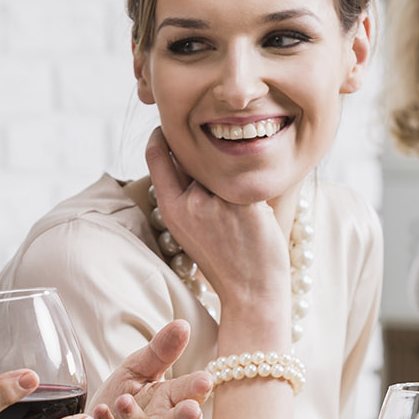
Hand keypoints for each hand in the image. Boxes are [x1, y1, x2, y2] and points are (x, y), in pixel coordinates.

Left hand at [63, 320, 212, 418]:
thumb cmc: (114, 406)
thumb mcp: (135, 371)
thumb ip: (159, 351)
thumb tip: (182, 325)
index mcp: (169, 402)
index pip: (189, 395)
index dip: (197, 389)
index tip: (204, 380)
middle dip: (186, 418)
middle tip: (191, 409)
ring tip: (123, 402)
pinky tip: (101, 413)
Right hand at [145, 128, 292, 313]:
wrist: (252, 292)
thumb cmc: (224, 258)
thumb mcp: (188, 228)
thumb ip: (184, 193)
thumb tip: (187, 156)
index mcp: (170, 209)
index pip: (157, 155)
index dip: (163, 135)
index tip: (169, 126)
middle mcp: (190, 202)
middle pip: (193, 155)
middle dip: (204, 152)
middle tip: (215, 157)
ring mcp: (219, 201)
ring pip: (225, 164)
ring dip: (236, 171)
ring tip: (243, 204)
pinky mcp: (248, 202)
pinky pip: (251, 176)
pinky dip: (257, 185)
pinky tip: (261, 209)